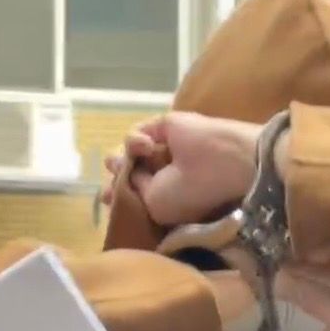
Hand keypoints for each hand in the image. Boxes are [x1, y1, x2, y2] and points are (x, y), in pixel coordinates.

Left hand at [113, 112, 262, 225]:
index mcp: (166, 196)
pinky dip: (135, 139)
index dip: (117, 193)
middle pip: (128, 170)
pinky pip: (136, 132)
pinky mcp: (163, 127)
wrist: (222, 163)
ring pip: (129, 151)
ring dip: (125, 156)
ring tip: (132, 160)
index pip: (135, 192)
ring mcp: (164, 149)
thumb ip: (132, 189)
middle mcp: (164, 172)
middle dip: (116, 172)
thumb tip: (122, 171)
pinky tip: (150, 145)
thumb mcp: (155, 204)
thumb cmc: (192, 192)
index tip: (107, 197)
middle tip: (113, 175)